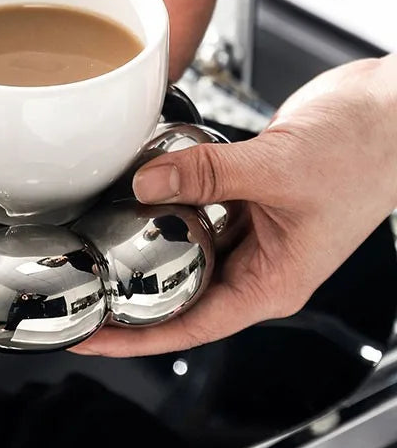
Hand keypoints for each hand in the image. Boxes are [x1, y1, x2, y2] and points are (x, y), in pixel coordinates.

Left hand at [73, 55, 396, 357]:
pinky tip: (137, 188)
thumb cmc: (364, 153)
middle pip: (182, 288)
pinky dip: (168, 197)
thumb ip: (208, 176)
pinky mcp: (247, 193)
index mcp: (272, 282)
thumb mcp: (278, 169)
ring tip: (96, 238)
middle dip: (132, 291)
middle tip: (81, 284)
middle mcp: (258, 261)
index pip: (191, 324)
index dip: (136, 338)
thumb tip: (145, 186)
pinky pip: (197, 203)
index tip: (91, 338)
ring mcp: (252, 227)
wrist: (389, 109)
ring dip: (146, 239)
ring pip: (187, 242)